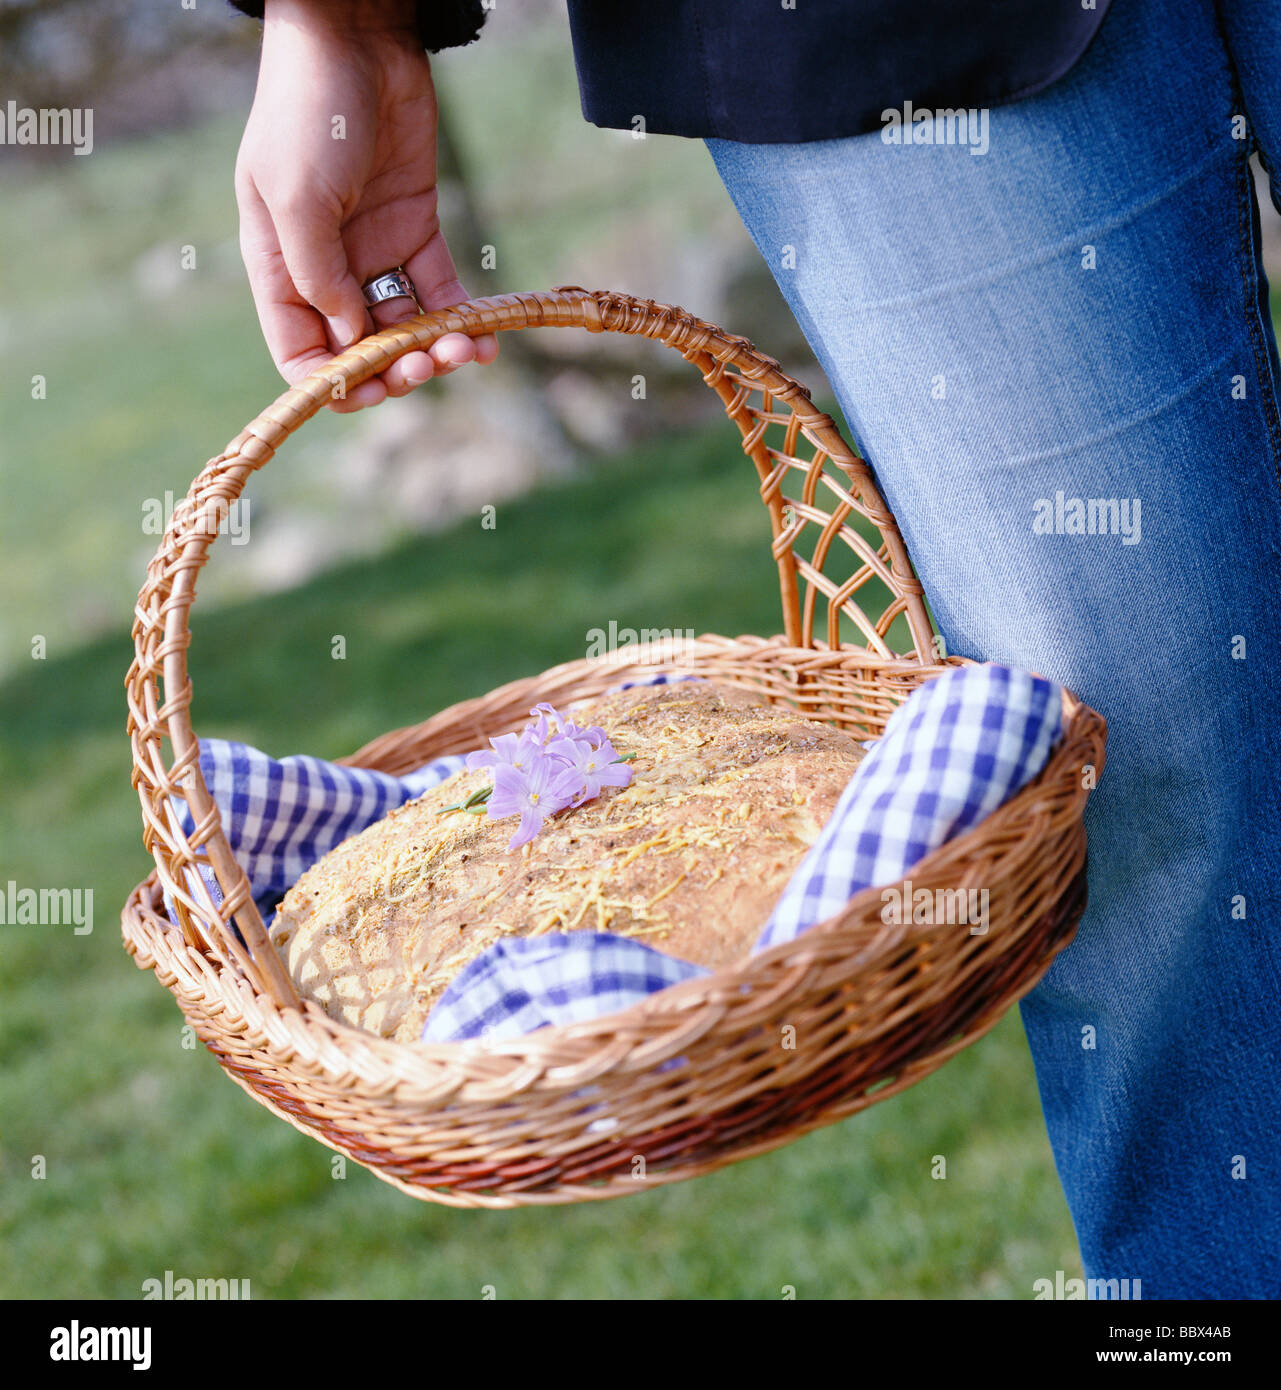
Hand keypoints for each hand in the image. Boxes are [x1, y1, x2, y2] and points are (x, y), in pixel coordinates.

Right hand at [235, 0, 497, 411]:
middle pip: (360, 350)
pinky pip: (442, 292)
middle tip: (427, 364)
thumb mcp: (297, 198)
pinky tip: (486, 341)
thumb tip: (345, 339)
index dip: (333, 383)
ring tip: (465, 351)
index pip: (301, 352)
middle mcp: (327, 270)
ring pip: (407, 329)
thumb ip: (316, 274)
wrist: (356, 40)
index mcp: (281, 269)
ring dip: (436, 351)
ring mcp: (374, 253)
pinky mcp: (417, 231)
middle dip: (394, 370)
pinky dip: (464, 321)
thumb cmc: (309, 114)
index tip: (370, 390)